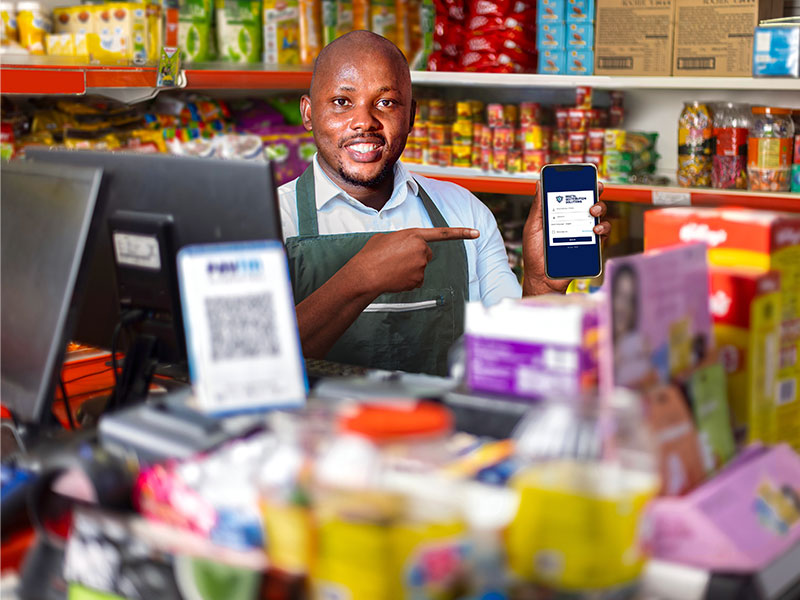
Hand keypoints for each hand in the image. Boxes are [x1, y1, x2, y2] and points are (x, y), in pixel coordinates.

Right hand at [349, 227, 479, 294]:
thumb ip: (400, 239)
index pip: (442, 233)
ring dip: (409, 269)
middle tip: (397, 259)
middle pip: (426, 254)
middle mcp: (422, 249)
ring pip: (420, 268)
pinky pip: (416, 280)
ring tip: (392, 268)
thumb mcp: (385, 238)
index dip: (461, 233)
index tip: (476, 233)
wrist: (366, 274)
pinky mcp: (419, 280)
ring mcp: (421, 265)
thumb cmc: (371, 254)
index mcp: (414, 235)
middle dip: (416, 257)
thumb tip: (401, 247)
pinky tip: (395, 278)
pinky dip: (407, 280)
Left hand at [522, 182, 610, 295]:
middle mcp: (575, 222)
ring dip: (600, 209)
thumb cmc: (535, 254)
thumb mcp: (533, 227)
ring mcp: (584, 234)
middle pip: (590, 202)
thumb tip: (539, 184)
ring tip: (592, 212)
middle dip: (595, 192)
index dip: (581, 184)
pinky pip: (603, 235)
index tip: (585, 176)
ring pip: (600, 216)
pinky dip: (603, 230)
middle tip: (594, 190)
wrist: (542, 278)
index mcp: (561, 215)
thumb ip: (538, 207)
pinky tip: (595, 230)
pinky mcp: (590, 247)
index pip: (573, 196)